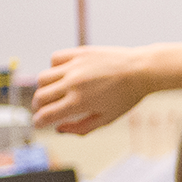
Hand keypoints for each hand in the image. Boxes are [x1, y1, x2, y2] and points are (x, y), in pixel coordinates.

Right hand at [31, 46, 151, 134]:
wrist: (143, 70)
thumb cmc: (127, 97)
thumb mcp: (107, 119)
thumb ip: (81, 128)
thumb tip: (58, 129)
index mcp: (79, 102)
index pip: (46, 115)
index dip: (38, 122)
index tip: (39, 123)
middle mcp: (73, 83)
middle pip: (39, 97)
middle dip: (38, 107)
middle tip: (43, 109)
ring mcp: (75, 66)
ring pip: (43, 78)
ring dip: (43, 88)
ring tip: (53, 92)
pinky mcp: (79, 52)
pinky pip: (54, 58)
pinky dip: (54, 67)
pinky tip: (63, 74)